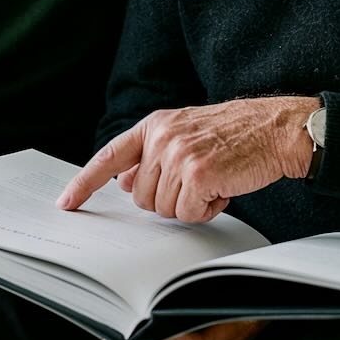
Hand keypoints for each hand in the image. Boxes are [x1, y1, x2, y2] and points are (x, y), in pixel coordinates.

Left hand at [57, 96, 319, 222]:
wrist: (273, 129)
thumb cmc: (233, 135)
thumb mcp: (184, 133)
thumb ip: (151, 155)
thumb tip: (125, 183)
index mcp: (154, 126)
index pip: (109, 156)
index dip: (85, 182)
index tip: (67, 202)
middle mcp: (161, 138)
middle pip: (140, 197)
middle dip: (167, 199)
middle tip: (196, 181)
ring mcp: (177, 155)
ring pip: (163, 209)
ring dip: (189, 205)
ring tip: (213, 180)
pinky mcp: (197, 174)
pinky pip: (188, 214)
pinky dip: (206, 210)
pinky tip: (222, 188)